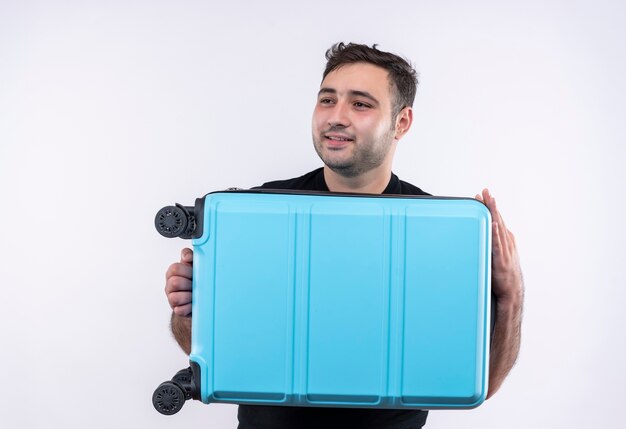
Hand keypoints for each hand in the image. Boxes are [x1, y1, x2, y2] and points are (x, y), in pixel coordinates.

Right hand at [165, 248, 192, 316]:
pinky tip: (193, 304)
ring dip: (189, 296)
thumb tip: (187, 256)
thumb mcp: (194, 265)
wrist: (199, 299)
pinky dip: (189, 307)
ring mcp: (171, 298)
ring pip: (175, 298)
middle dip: (189, 283)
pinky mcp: (177, 310)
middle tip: (196, 284)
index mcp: (173, 272)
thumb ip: (190, 257)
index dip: (187, 270)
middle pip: (175, 283)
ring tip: (195, 295)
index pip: (175, 268)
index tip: (194, 272)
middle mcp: (170, 285)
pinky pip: (180, 310)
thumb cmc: (196, 280)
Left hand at [475, 189, 523, 303]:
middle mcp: (506, 242)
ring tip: (489, 201)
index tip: (482, 194)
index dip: (490, 206)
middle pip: (497, 219)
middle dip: (490, 204)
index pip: (496, 219)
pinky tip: (492, 223)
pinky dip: (495, 233)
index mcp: (505, 240)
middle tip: (484, 191)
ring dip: (493, 213)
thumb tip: (479, 235)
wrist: (511, 291)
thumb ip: (490, 244)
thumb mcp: (497, 255)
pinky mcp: (501, 259)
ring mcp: (505, 250)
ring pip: (498, 228)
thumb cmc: (503, 274)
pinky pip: (497, 244)